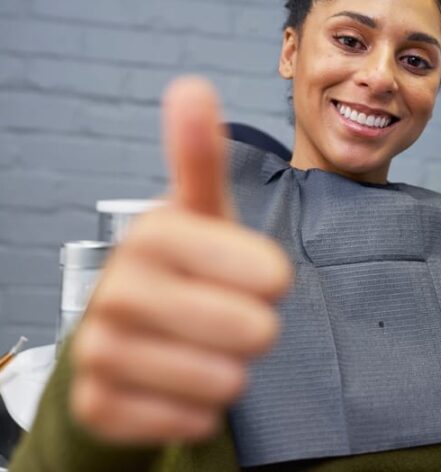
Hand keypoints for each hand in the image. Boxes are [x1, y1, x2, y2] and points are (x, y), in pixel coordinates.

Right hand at [69, 76, 292, 444]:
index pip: (264, 273)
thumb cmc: (186, 267)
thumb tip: (190, 85)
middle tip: (235, 318)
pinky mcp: (99, 406)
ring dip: (231, 372)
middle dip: (256, 330)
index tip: (264, 278)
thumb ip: (200, 157)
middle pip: (251, 333)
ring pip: (222, 383)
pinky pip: (188, 422)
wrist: (130, 334)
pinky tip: (185, 388)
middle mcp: (117, 290)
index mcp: (154, 235)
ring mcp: (102, 350)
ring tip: (208, 351)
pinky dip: (201, 412)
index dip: (273, 281)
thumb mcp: (201, 212)